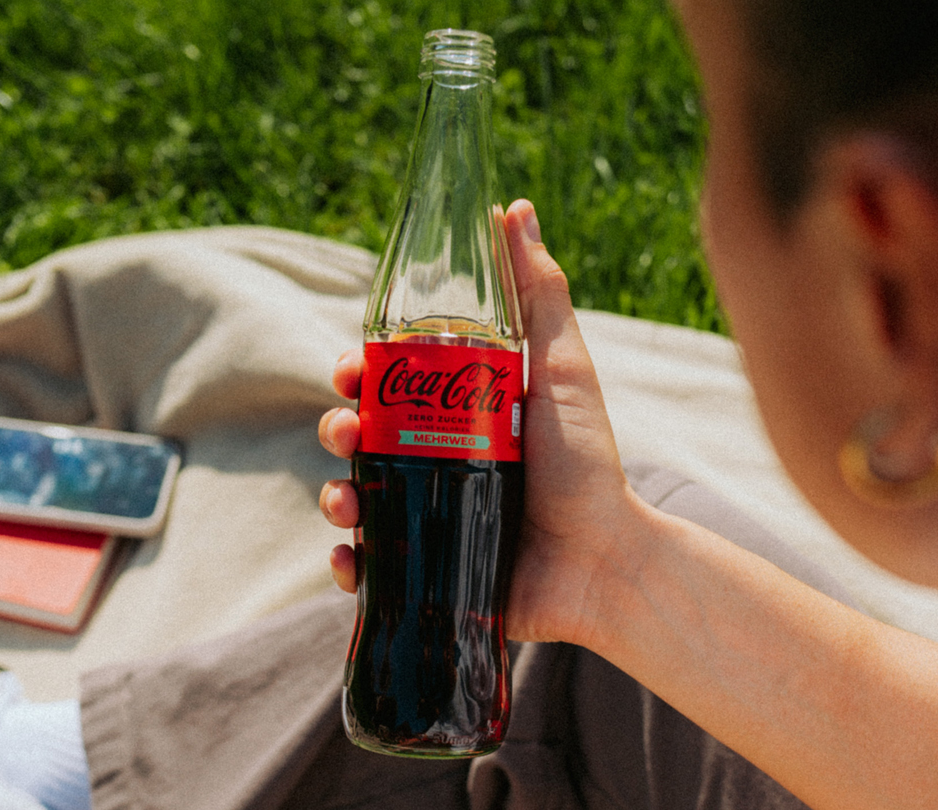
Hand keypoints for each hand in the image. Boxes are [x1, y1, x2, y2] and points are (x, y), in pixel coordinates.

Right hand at [317, 198, 649, 646]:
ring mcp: (428, 516)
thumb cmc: (587, 462)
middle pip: (363, 437)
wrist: (603, 560)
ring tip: (345, 501)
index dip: (358, 374)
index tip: (350, 371)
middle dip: (338, 430)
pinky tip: (347, 556)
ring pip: (356, 497)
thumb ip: (539, 293)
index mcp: (457, 414)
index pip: (389, 384)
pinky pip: (370, 564)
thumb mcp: (560, 369)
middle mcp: (437, 461)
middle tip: (348, 433)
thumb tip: (513, 209)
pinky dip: (346, 562)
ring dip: (334, 494)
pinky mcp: (426, 569)